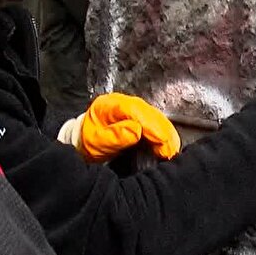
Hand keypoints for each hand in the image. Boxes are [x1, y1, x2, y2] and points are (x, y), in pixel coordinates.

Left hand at [58, 93, 181, 162]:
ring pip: (157, 117)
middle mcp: (126, 103)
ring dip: (167, 133)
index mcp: (112, 105)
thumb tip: (137, 130)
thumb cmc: (89, 140)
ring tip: (171, 150)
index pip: (137, 112)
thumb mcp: (97, 141)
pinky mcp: (140, 117)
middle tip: (170, 151)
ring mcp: (134, 108)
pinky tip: (168, 145)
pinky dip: (164, 134)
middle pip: (151, 113)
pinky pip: (157, 123)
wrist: (83, 139)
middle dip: (163, 132)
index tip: (162, 141)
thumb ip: (116, 135)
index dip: (152, 126)